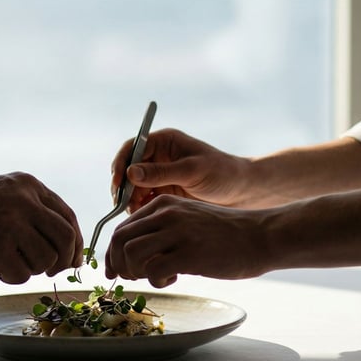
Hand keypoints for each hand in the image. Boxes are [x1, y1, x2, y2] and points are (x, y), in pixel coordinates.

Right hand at [0, 172, 82, 282]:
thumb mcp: (6, 194)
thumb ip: (36, 212)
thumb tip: (70, 250)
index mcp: (30, 186)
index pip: (68, 217)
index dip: (75, 242)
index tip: (71, 259)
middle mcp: (25, 202)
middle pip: (66, 239)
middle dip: (64, 260)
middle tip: (52, 271)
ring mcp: (12, 225)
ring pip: (46, 260)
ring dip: (33, 268)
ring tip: (11, 261)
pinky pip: (22, 275)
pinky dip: (12, 277)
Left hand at [105, 195, 263, 286]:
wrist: (261, 235)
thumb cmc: (225, 233)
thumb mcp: (187, 219)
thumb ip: (161, 229)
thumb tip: (132, 253)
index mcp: (162, 204)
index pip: (122, 228)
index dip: (113, 253)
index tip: (114, 271)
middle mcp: (166, 214)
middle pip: (120, 240)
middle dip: (118, 265)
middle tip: (131, 279)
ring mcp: (177, 232)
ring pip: (131, 254)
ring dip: (136, 273)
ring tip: (155, 276)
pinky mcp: (190, 253)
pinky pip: (153, 270)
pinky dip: (156, 280)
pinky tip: (173, 278)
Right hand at [111, 128, 248, 211]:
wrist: (242, 193)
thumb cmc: (222, 174)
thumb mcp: (192, 171)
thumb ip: (161, 173)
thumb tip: (130, 172)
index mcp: (164, 142)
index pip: (133, 148)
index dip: (121, 164)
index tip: (118, 183)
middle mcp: (158, 156)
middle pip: (128, 168)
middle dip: (123, 186)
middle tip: (123, 205)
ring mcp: (159, 175)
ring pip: (133, 186)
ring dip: (129, 199)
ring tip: (134, 214)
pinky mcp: (163, 192)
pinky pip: (143, 199)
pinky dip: (139, 208)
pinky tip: (142, 218)